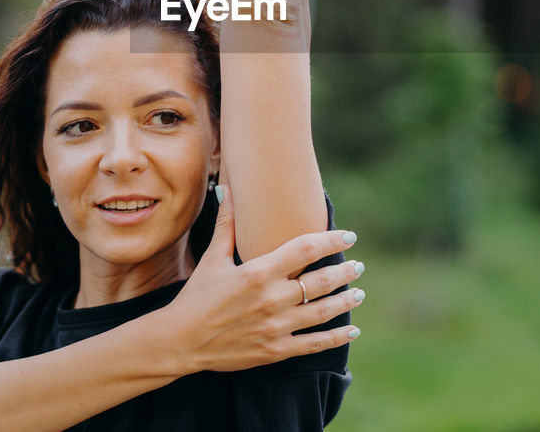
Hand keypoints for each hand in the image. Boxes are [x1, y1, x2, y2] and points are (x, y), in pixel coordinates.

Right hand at [163, 186, 363, 372]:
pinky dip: (336, 337)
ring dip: (345, 300)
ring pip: (323, 311)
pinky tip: (351, 329)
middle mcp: (272, 298)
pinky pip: (314, 343)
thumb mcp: (212, 259)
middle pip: (321, 281)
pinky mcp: (275, 350)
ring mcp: (276, 326)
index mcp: (259, 272)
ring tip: (359, 292)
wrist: (180, 341)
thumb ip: (226, 224)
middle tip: (359, 266)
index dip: (332, 240)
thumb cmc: (196, 296)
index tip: (350, 236)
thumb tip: (225, 189)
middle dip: (345, 272)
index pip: (306, 249)